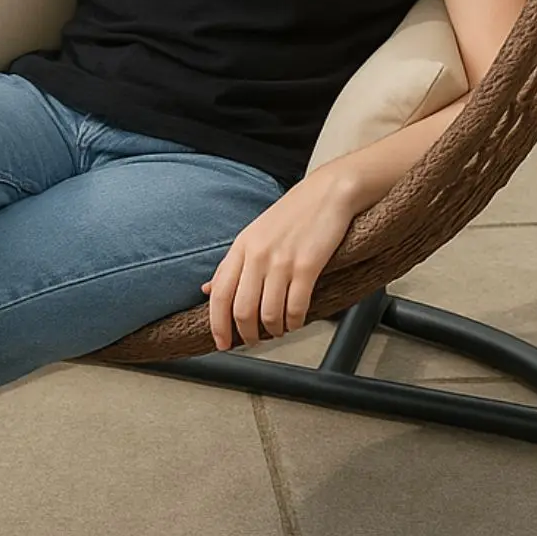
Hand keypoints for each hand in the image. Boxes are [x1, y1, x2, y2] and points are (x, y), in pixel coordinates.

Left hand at [201, 171, 358, 349]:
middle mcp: (258, 254)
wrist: (328, 192)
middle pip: (242, 310)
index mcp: (242, 246)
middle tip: (254, 341)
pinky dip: (294, 323)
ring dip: (273, 331)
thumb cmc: (294, 213)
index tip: (222, 343)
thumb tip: (208, 288)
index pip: (219, 294)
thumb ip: (232, 263)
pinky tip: (296, 321)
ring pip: (269, 314)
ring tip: (278, 330)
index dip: (218, 325)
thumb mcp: (254, 233)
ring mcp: (282, 260)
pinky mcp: (307, 266)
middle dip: (247, 335)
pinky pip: (296, 308)